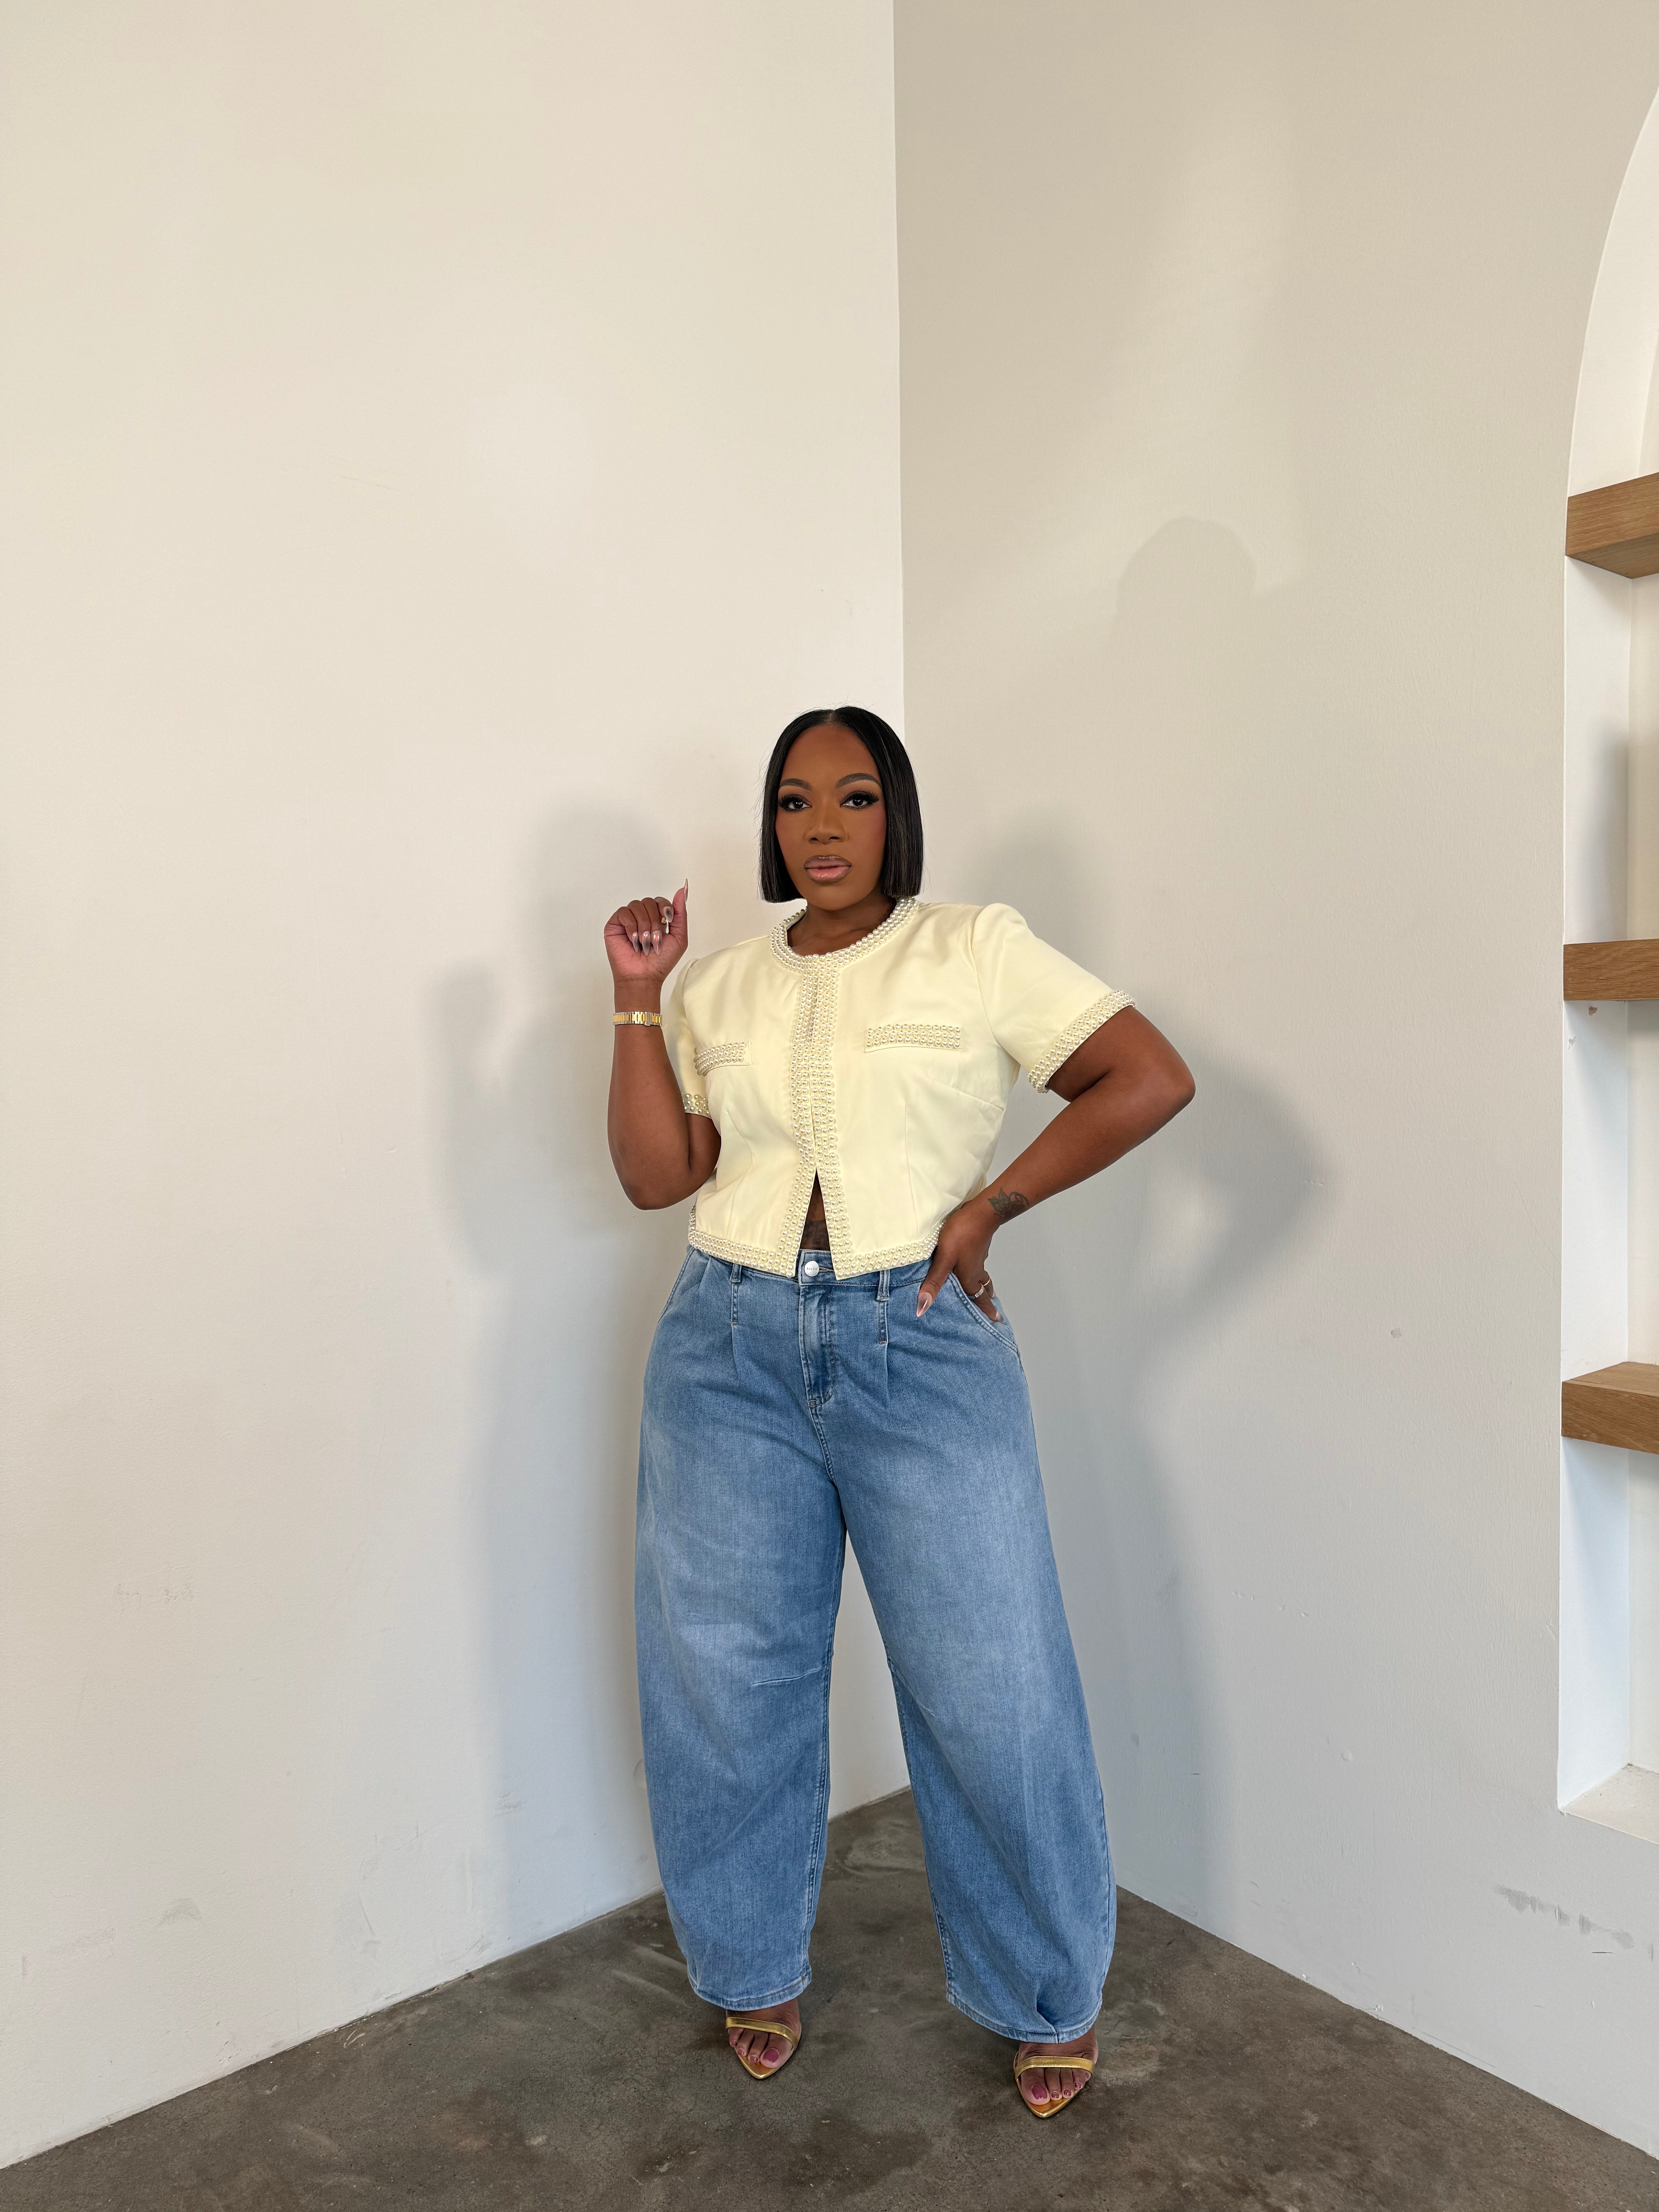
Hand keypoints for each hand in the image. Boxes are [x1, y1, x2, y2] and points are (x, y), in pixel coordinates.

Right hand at [605, 883, 687, 991]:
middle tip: (655, 940)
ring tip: (644, 943)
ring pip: (637, 905)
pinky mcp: (615, 924)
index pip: (660, 901)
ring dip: (644, 926)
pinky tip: (633, 940)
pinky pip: (624, 912)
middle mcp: (642, 916)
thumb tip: (683, 888)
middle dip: (655, 922)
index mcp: (657, 918)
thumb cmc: (661, 961)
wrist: (644, 976)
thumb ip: (680, 913)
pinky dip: (631, 926)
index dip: (665, 908)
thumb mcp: (679, 937)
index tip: (668, 922)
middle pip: (649, 901)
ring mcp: (628, 920)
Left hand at [916, 1196, 997, 1320]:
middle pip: (984, 1292)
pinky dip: (981, 1274)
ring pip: (984, 1279)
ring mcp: (978, 1260)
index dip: (986, 1313)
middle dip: (988, 1304)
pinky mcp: (977, 1248)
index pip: (979, 1301)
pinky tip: (976, 1269)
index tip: (996, 1323)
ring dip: (986, 1289)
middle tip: (994, 1315)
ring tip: (990, 1294)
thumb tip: (922, 1309)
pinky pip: (980, 1267)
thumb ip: (933, 1284)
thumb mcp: (943, 1260)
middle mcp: (976, 1273)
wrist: (981, 1212)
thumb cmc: (961, 1235)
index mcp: (969, 1280)